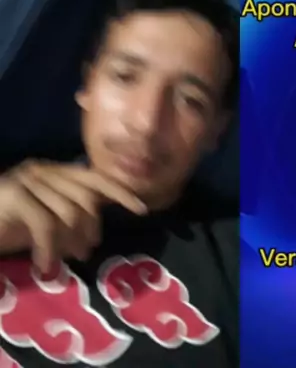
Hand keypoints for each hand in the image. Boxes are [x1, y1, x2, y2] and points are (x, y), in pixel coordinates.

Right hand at [0, 160, 146, 271]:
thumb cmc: (8, 225)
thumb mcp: (48, 220)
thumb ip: (72, 216)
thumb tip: (96, 230)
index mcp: (57, 172)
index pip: (97, 178)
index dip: (121, 193)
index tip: (142, 209)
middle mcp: (45, 170)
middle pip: (86, 197)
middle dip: (92, 227)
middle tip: (87, 251)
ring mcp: (29, 180)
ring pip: (69, 211)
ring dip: (72, 241)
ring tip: (68, 259)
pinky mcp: (15, 195)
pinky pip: (46, 224)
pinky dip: (50, 248)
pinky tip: (46, 265)